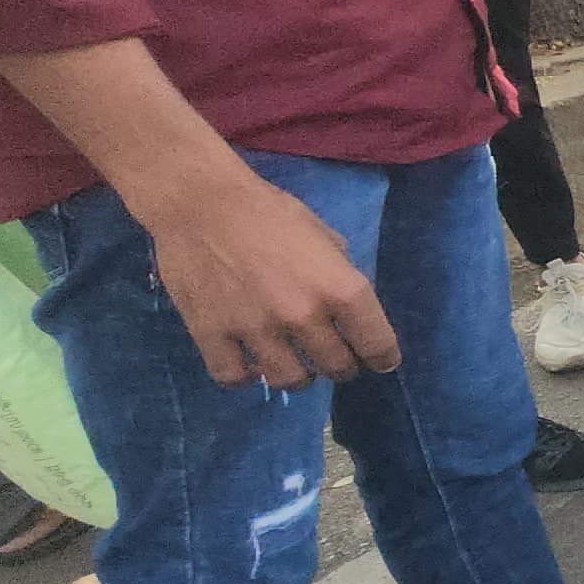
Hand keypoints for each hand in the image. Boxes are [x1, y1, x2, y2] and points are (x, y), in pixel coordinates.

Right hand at [141, 171, 401, 389]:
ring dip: (298, 377)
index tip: (380, 362)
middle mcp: (302, 315)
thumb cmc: (269, 212)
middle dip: (341, 366)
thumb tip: (349, 308)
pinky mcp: (211, 335)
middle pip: (337, 368)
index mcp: (339, 287)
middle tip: (333, 358)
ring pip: (290, 381)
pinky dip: (246, 377)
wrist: (201, 203)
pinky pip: (234, 378)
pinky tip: (250, 365)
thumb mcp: (324, 237)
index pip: (377, 345)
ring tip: (295, 366)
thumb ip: (340, 275)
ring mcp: (255, 329)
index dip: (382, 358)